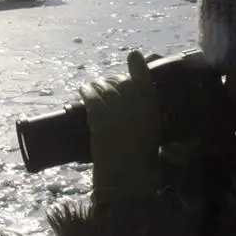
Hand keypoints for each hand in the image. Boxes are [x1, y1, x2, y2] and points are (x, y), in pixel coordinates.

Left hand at [80, 51, 161, 205]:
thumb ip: (142, 114)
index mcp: (153, 110)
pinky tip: (82, 90)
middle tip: (105, 84)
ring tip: (92, 87)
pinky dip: (86, 91)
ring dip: (96, 85)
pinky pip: (91, 97)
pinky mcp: (100, 119)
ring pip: (104, 88)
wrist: (127, 181)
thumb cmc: (139, 161)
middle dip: (112, 81)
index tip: (133, 54)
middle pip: (120, 82)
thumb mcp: (148, 133)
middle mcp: (138, 107)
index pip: (145, 80)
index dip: (138, 66)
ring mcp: (119, 112)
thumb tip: (129, 94)